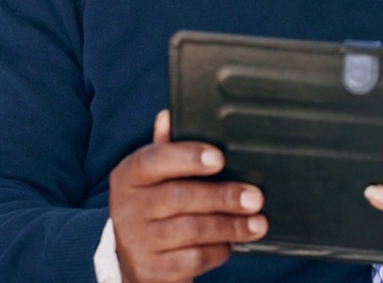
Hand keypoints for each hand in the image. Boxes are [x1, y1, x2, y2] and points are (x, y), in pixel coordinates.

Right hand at [108, 110, 266, 281]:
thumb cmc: (150, 207)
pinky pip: (194, 259)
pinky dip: (219, 250)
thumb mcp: (150, 177)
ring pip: (192, 230)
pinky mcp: (152, 271)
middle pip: (180, 197)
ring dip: (231, 226)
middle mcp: (128, 208)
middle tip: (255, 197)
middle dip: (223, 196)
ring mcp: (138, 242)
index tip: (219, 158)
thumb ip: (165, 148)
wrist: (126, 259)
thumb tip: (170, 115)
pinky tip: (231, 243)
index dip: (187, 157)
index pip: (154, 160)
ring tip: (257, 223)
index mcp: (129, 176)